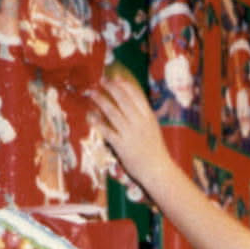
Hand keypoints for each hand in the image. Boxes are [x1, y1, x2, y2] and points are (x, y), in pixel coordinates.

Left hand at [90, 69, 169, 188]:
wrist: (158, 170)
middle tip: (101, 81)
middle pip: (123, 99)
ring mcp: (130, 134)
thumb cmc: (155, 150)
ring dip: (101, 100)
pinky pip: (107, 131)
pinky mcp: (122, 146)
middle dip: (110, 88)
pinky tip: (91, 116)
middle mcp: (139, 122)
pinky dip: (98, 122)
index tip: (115, 77)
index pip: (136, 95)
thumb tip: (131, 103)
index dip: (124, 84)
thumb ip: (143, 115)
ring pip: (113, 112)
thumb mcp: (153, 128)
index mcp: (148, 116)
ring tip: (93, 93)